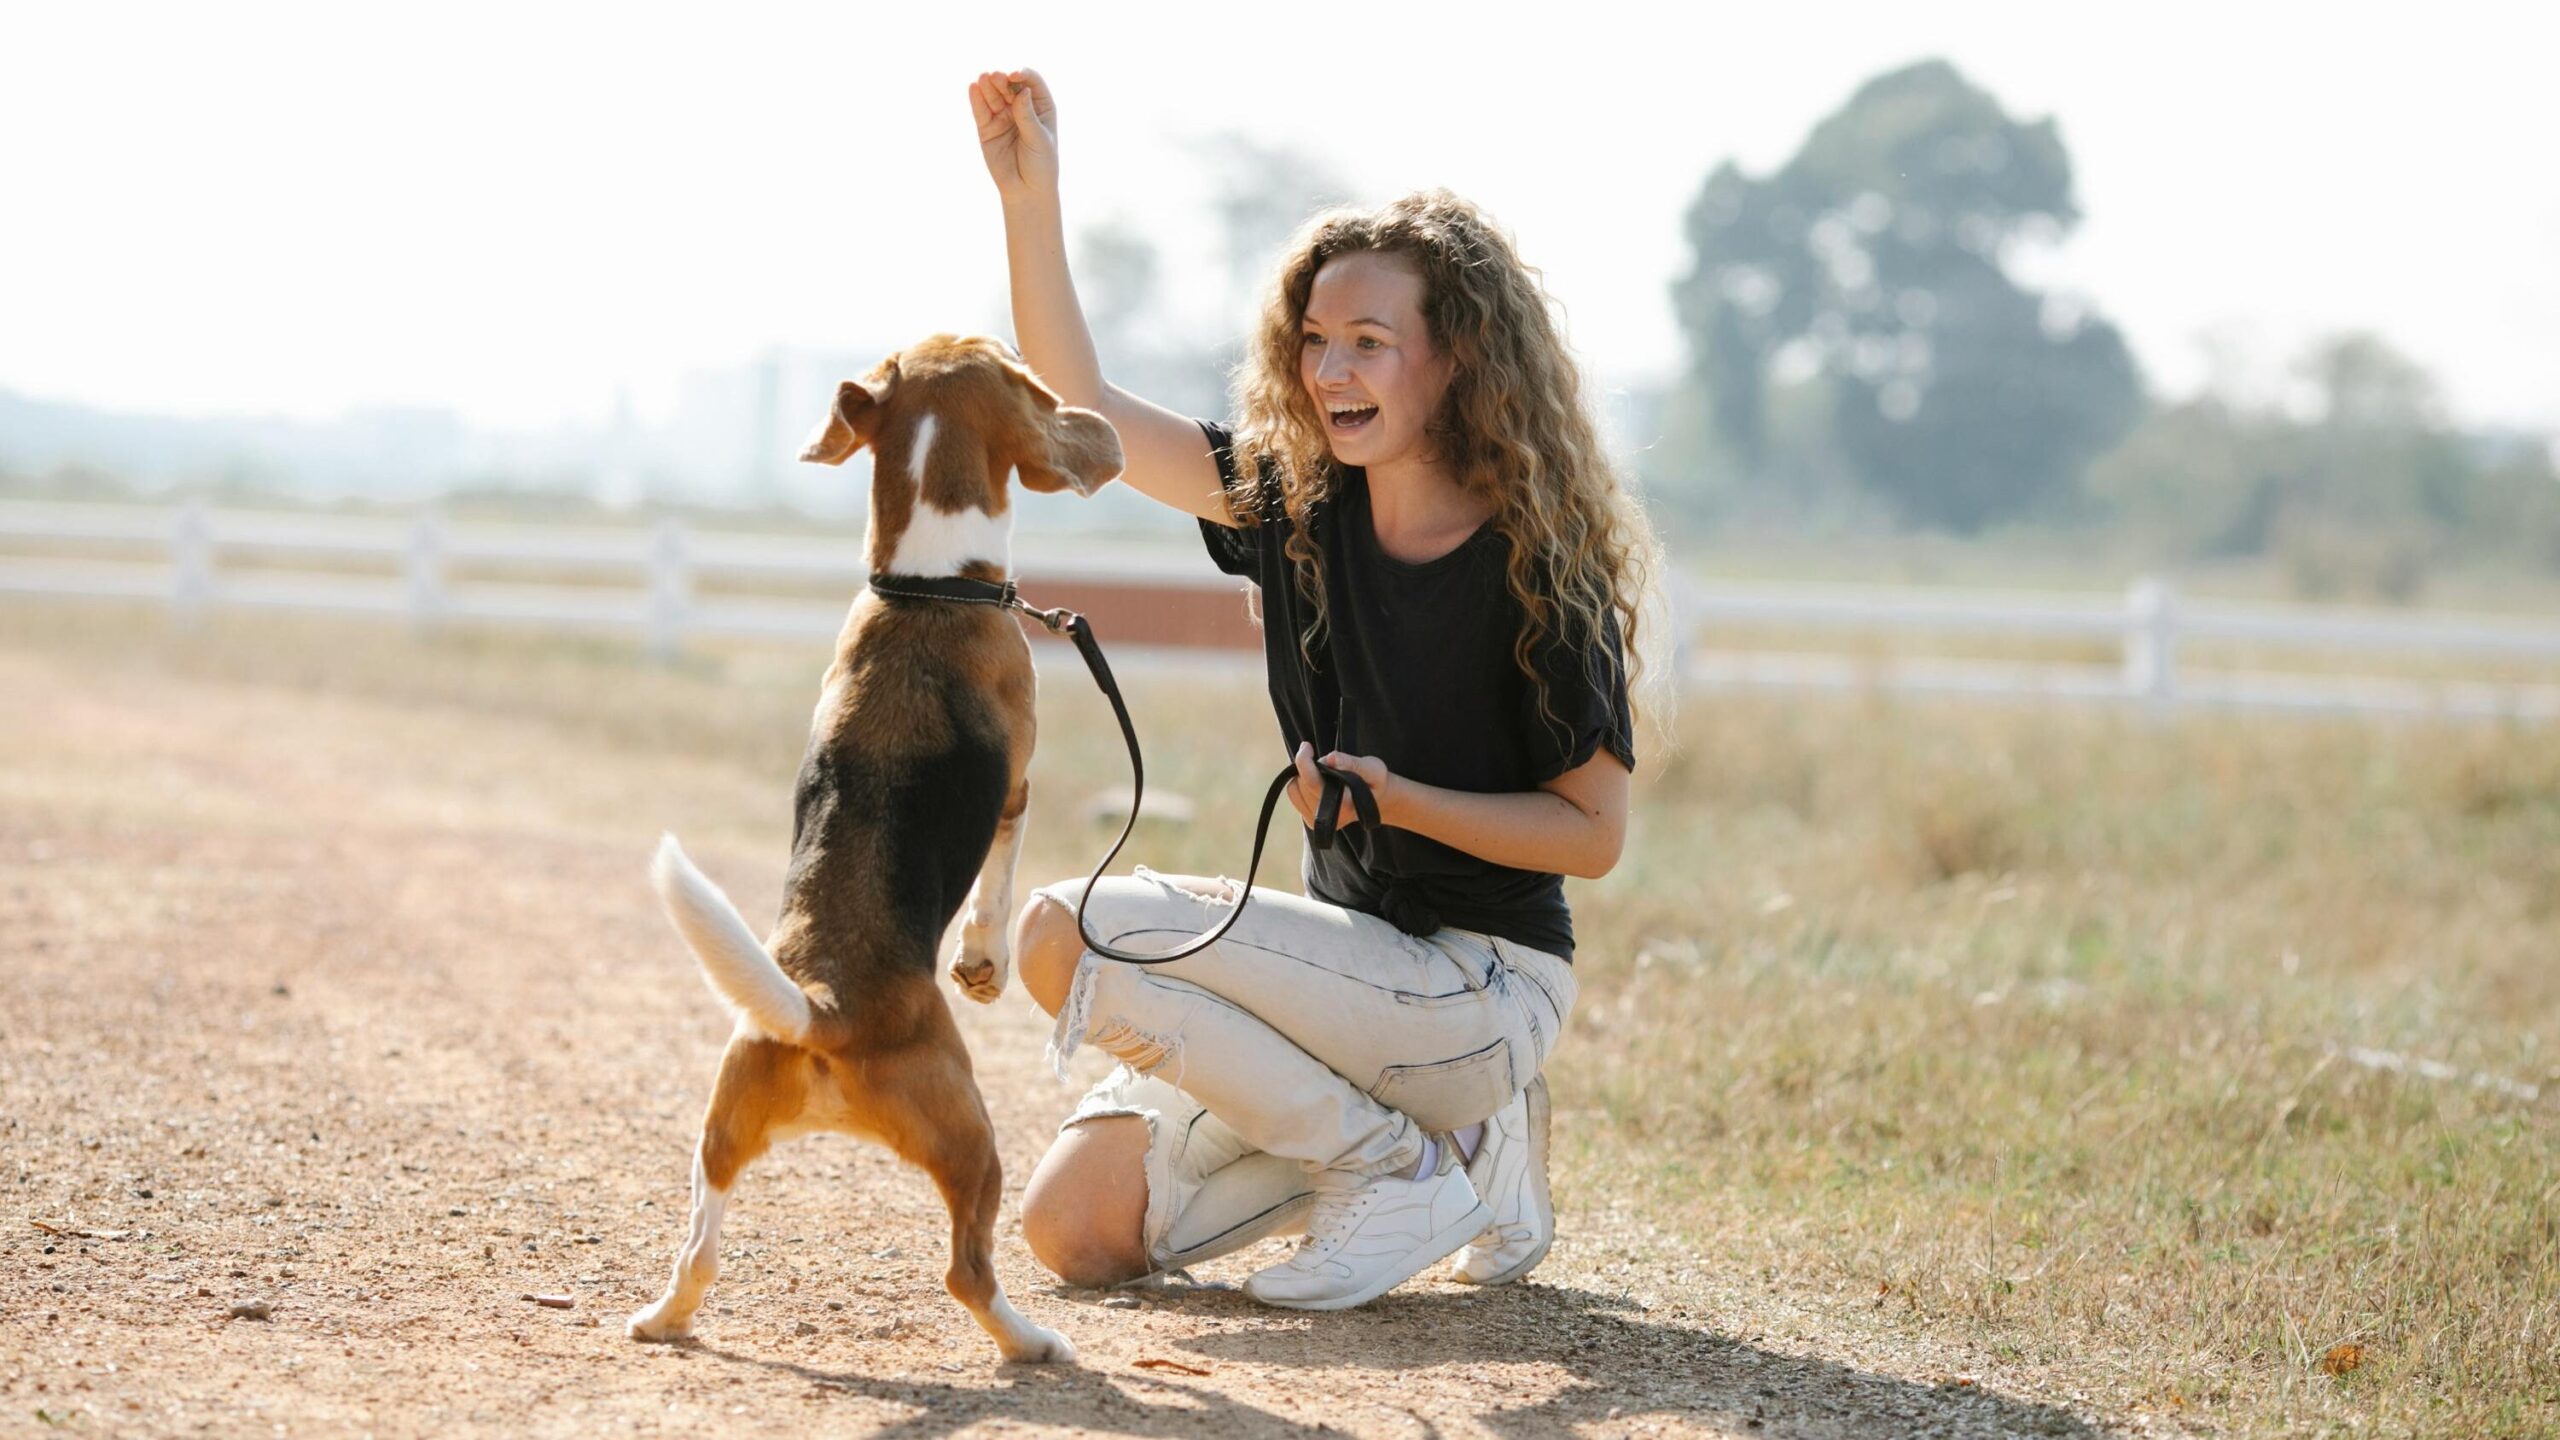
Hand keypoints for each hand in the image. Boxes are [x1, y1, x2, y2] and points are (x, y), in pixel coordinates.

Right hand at [969, 68, 1057, 202]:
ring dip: (989, 86)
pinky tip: (973, 88)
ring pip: (993, 96)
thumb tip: (1021, 91)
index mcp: (1041, 106)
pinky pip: (981, 110)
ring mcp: (1002, 116)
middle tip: (996, 77)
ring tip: (983, 78)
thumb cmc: (1040, 164)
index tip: (1015, 75)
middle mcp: (1021, 107)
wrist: (1026, 190)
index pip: (1032, 83)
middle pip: (1010, 86)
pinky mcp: (987, 128)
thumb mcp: (1038, 139)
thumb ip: (1027, 116)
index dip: (1023, 75)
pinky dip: (976, 99)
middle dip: (1003, 80)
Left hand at [1286, 741, 1392, 831]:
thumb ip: (1353, 763)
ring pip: (1295, 787)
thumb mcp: (1374, 769)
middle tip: (1329, 763)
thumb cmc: (1374, 782)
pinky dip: (1300, 782)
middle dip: (1311, 766)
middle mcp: (1328, 818)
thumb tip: (1330, 758)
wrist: (1375, 801)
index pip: (1313, 782)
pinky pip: (1293, 794)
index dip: (1305, 761)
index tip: (1306, 746)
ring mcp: (1317, 822)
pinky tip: (1316, 780)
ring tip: (1325, 773)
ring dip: (1304, 774)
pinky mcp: (1310, 820)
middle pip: (1302, 782)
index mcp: (1344, 806)